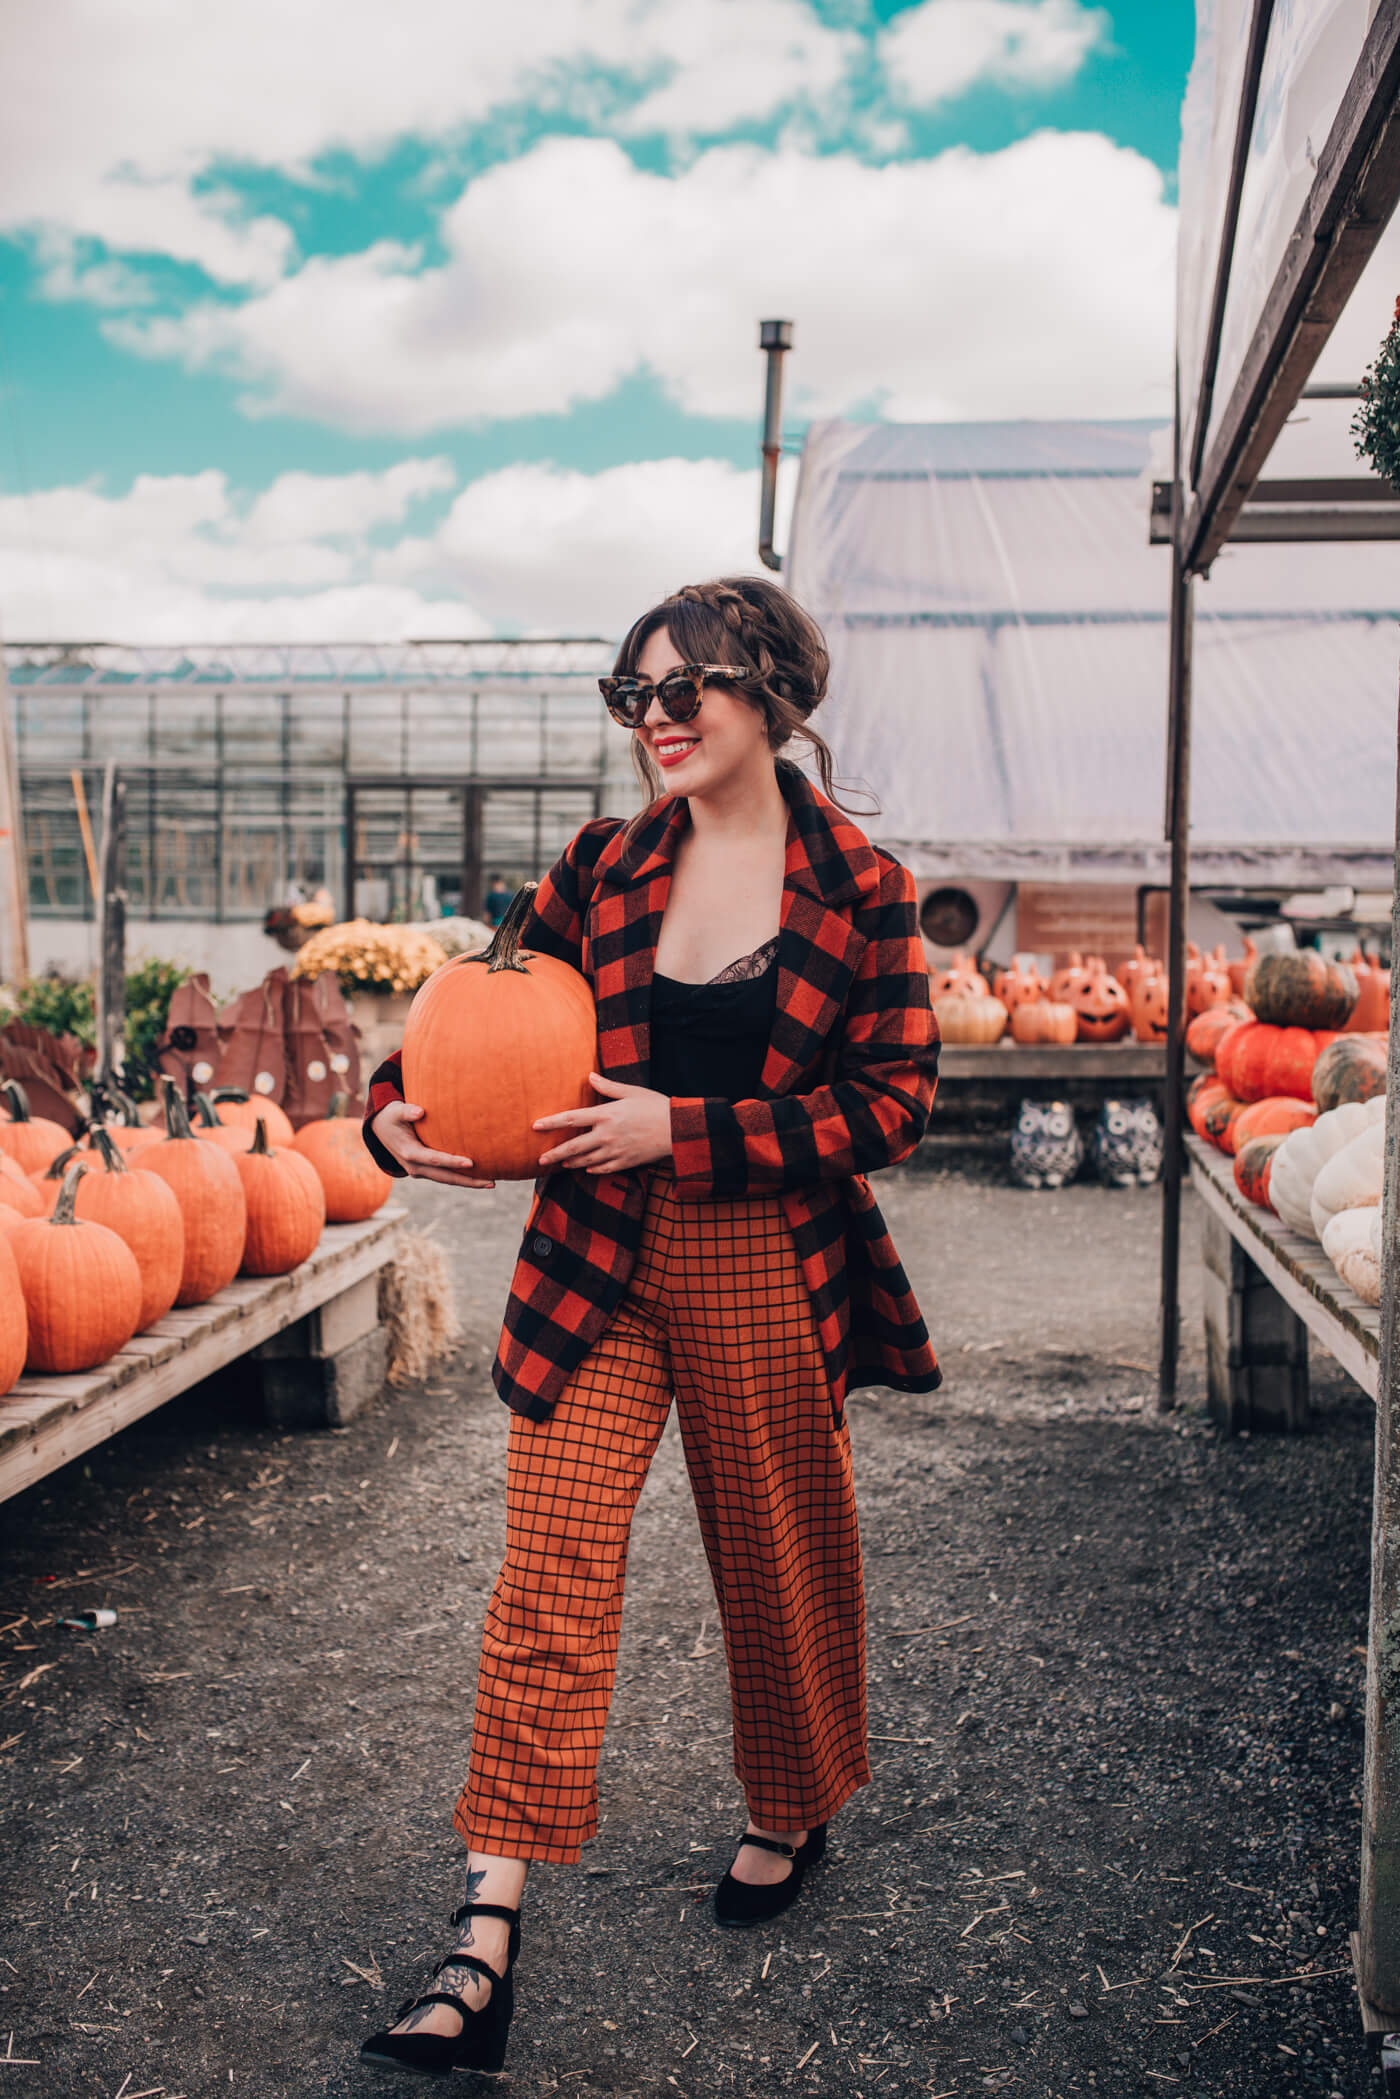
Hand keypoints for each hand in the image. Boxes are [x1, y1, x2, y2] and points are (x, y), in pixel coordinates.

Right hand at [370, 1101, 495, 1188]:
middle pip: (445, 1177)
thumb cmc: (392, 1116)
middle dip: (468, 1181)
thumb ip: (407, 1111)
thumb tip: (420, 1111)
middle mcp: (414, 1167)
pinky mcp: (424, 1170)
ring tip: (491, 1182)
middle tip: (491, 1182)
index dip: (453, 1162)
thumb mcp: (395, 1111)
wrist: (380, 1129)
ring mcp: (419, 1171)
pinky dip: (460, 1177)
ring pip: (447, 1180)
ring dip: (468, 1182)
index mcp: (409, 1153)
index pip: (435, 1159)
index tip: (472, 1162)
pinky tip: (477, 1176)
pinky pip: (445, 1176)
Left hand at [534, 1074, 672, 1173]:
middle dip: (554, 1154)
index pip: (571, 1119)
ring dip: (571, 1162)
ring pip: (586, 1160)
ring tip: (561, 1164)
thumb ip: (608, 1087)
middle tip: (540, 1160)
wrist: (679, 1129)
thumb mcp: (632, 1092)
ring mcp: (615, 1151)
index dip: (551, 1122)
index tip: (535, 1126)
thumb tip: (590, 1076)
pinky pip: (603, 1168)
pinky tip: (587, 1168)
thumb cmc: (656, 1106)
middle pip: (573, 1146)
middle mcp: (606, 1135)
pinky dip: (593, 1169)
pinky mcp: (626, 1162)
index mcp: (606, 1115)